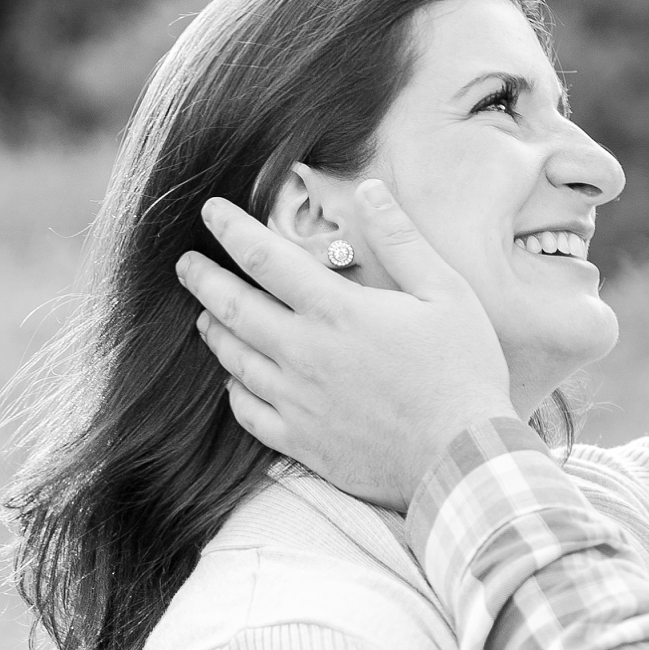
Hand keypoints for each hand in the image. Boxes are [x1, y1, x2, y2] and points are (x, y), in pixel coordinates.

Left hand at [176, 185, 517, 508]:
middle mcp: (304, 354)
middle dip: (203, 279)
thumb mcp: (446, 293)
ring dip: (214, 331)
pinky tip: (234, 380)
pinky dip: (234, 390)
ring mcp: (297, 401)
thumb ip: (402, 239)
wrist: (461, 459)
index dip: (231, 230)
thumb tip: (370, 190)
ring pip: (234, 359)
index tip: (210, 213)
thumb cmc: (462, 373)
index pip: (265, 258)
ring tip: (204, 315)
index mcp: (337, 311)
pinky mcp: (300, 442)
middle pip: (233, 307)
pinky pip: (248, 412)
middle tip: (185, 264)